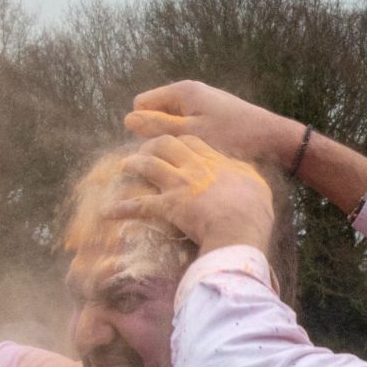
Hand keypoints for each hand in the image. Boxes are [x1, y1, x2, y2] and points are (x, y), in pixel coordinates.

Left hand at [114, 136, 275, 254]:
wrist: (240, 226)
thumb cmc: (254, 209)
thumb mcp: (257, 184)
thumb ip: (246, 174)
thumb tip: (243, 172)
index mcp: (215, 161)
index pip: (192, 141)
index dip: (180, 140)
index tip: (175, 144)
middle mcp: (194, 167)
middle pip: (166, 144)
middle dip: (151, 145)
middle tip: (144, 151)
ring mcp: (179, 184)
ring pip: (148, 164)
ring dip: (134, 164)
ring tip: (125, 167)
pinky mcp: (168, 205)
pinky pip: (139, 205)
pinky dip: (123, 209)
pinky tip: (109, 212)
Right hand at [126, 79, 306, 168]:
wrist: (272, 137)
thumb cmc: (233, 136)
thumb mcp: (191, 133)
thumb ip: (158, 126)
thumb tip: (128, 119)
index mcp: (182, 90)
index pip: (141, 104)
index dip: (143, 125)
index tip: (160, 143)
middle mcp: (190, 91)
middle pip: (155, 112)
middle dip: (158, 132)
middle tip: (176, 152)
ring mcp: (202, 102)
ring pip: (172, 121)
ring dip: (175, 137)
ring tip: (190, 154)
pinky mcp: (212, 114)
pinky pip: (187, 125)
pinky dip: (189, 138)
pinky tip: (202, 152)